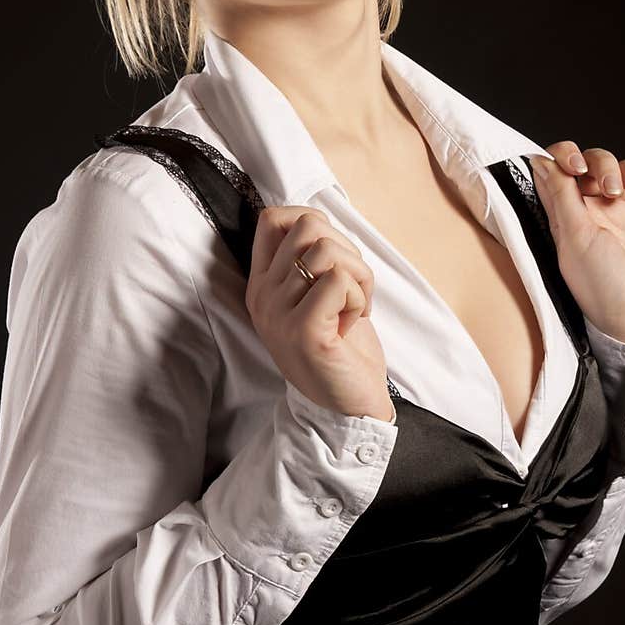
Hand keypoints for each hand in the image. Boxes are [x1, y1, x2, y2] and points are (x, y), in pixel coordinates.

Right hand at [245, 206, 394, 420]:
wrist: (348, 406)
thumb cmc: (340, 348)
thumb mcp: (316, 297)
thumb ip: (312, 260)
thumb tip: (320, 221)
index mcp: (263, 284)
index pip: (271, 219)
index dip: (312, 221)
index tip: (333, 257)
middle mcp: (264, 297)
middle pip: (308, 226)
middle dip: (346, 249)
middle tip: (351, 288)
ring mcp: (279, 314)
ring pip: (327, 250)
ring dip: (358, 275)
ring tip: (353, 307)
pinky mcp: (305, 331)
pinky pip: (339, 280)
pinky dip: (360, 296)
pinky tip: (353, 322)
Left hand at [527, 144, 624, 352]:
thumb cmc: (604, 291)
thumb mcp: (575, 240)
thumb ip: (560, 198)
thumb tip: (540, 161)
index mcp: (568, 217)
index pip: (557, 170)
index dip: (564, 157)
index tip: (573, 166)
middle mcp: (595, 214)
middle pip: (593, 164)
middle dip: (601, 164)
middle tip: (608, 190)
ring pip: (624, 170)